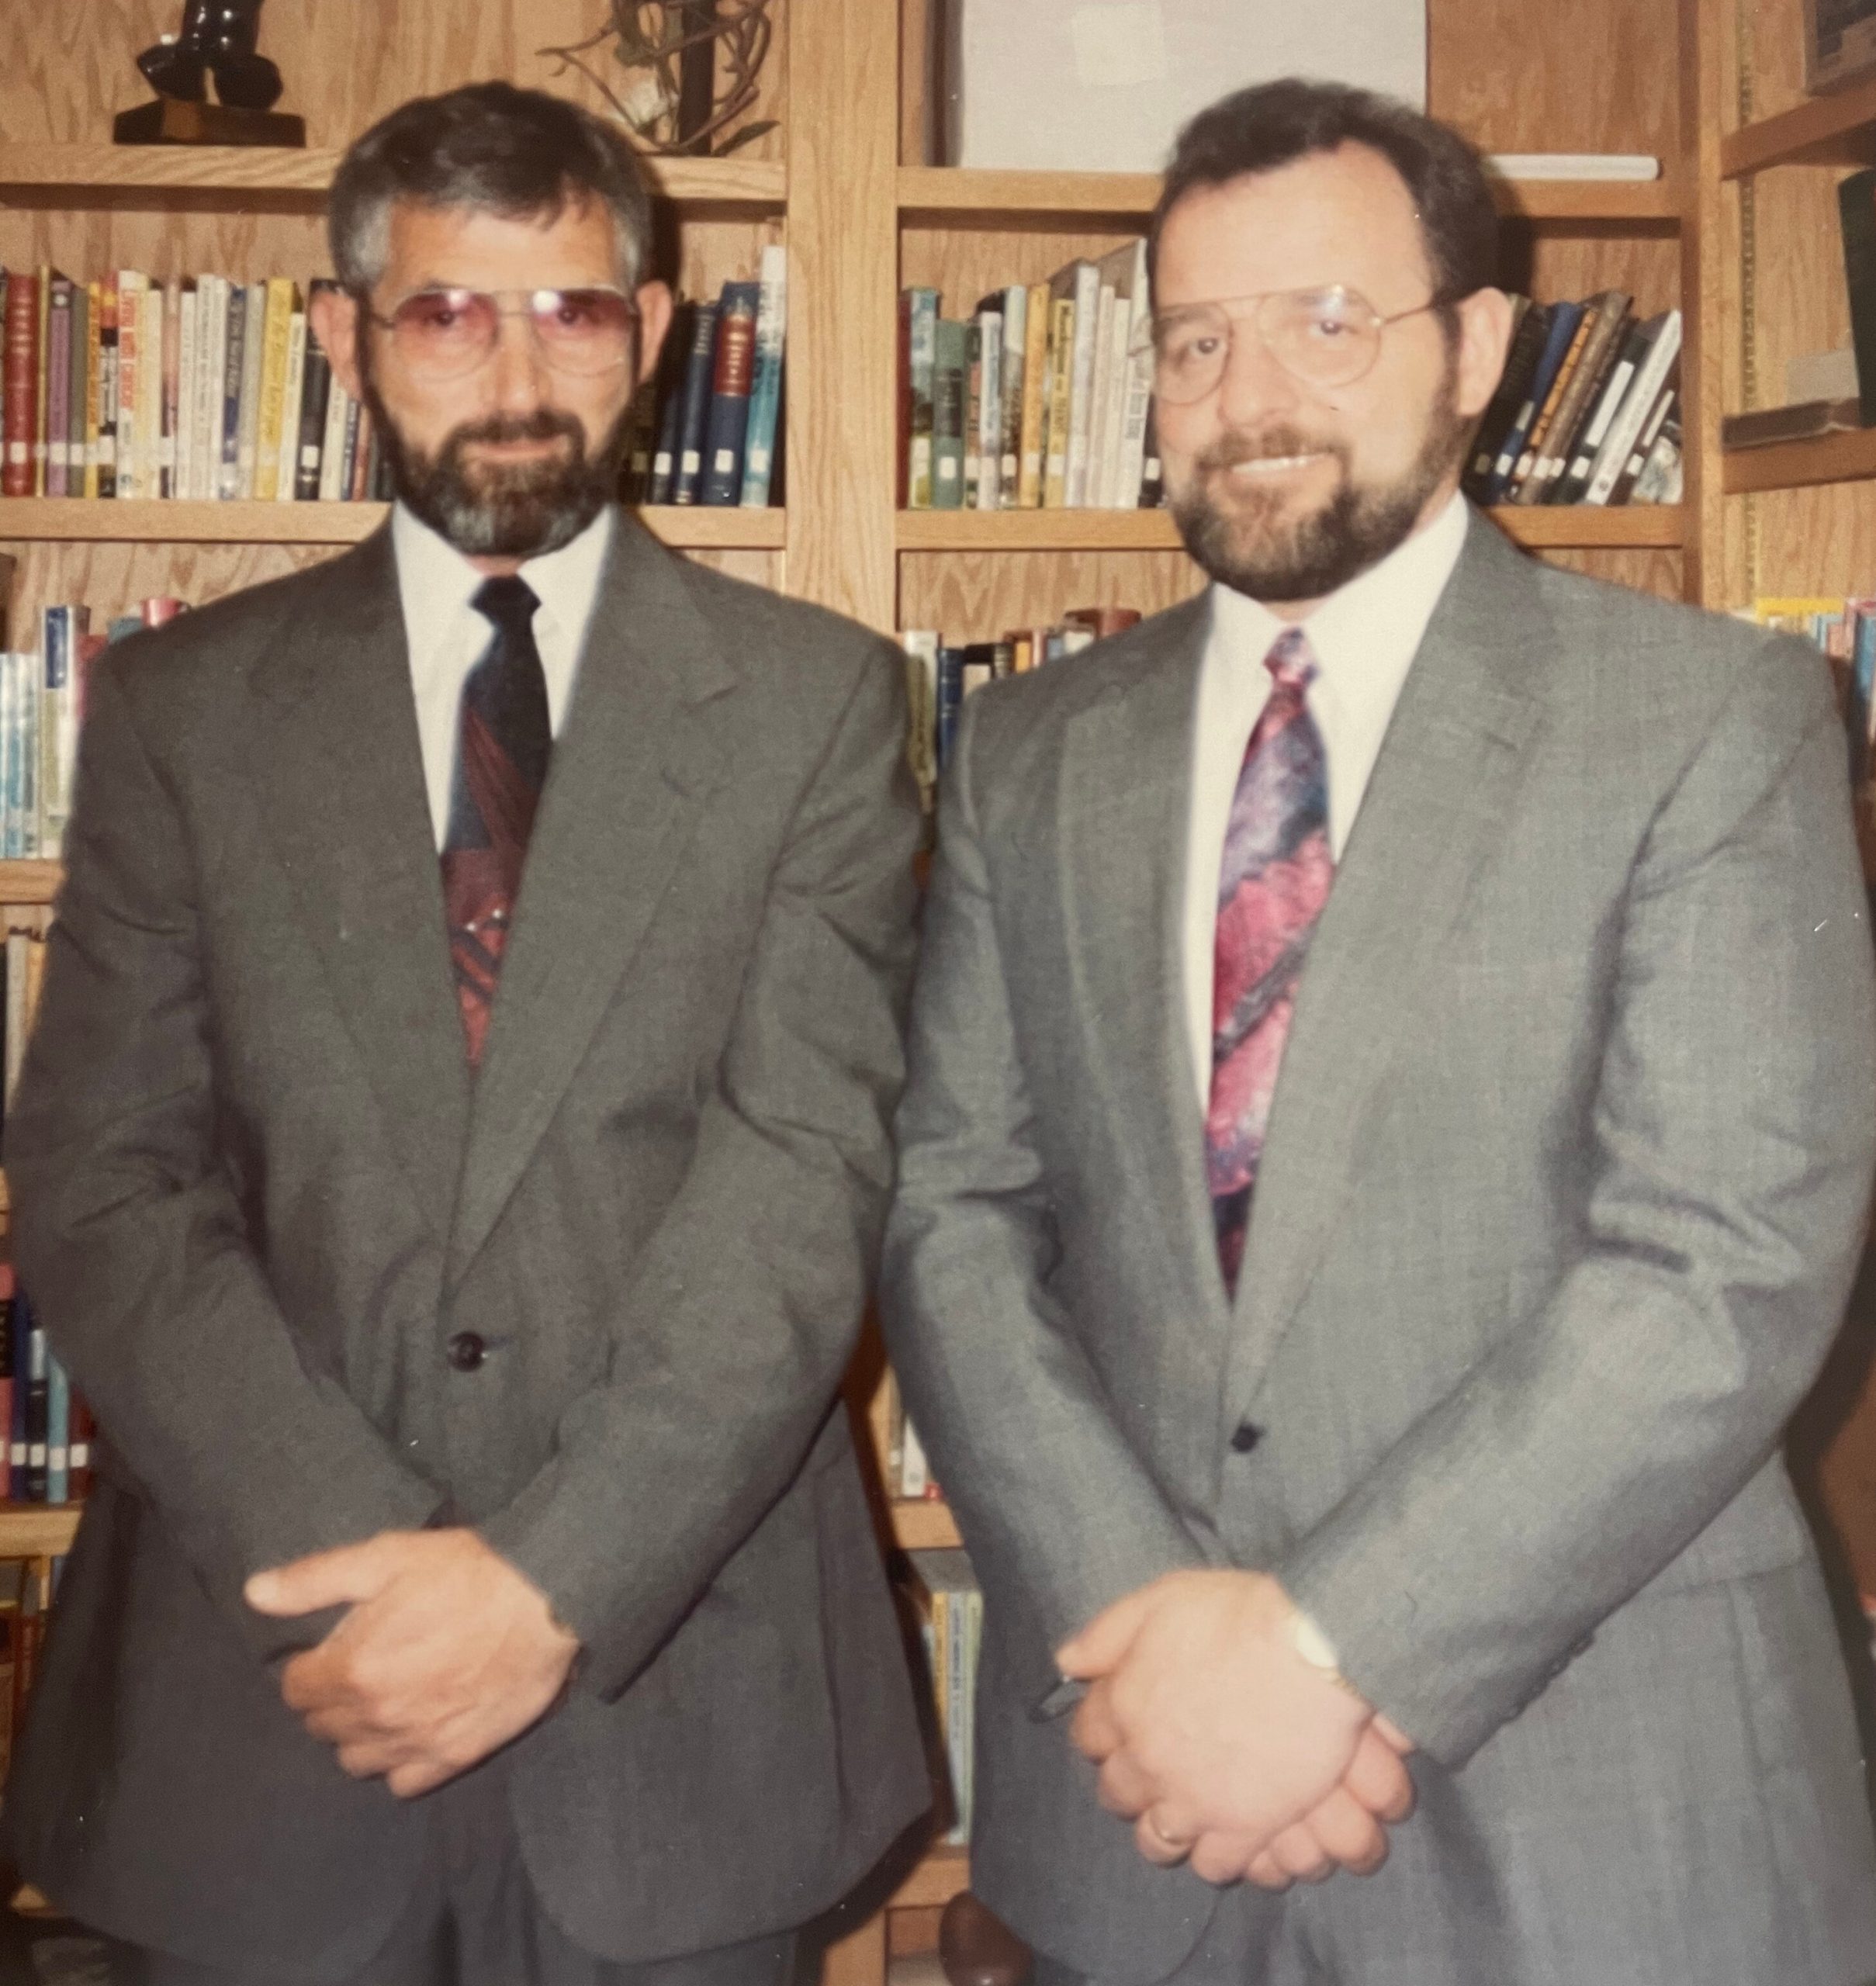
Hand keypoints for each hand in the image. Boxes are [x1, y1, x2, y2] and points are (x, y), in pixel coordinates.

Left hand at [245, 1528, 580, 1797]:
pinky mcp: (456, 1756)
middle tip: (361, 1666)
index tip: (330, 1649)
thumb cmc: (467, 1571)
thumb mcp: (387, 1557)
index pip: (295, 1691)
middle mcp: (377, 1716)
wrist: (548, 1598)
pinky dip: (399, 1760)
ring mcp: (417, 1742)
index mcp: (353, 1668)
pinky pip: (403, 1783)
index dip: (307, 1667)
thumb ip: (315, 1580)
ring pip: (356, 1760)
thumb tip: (254, 1594)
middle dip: (331, 1698)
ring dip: (359, 1733)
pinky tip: (414, 1727)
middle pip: (322, 1727)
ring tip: (384, 1699)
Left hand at [1057, 1570, 1404, 1875]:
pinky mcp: (1243, 1829)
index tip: (1115, 1731)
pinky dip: (1216, 1856)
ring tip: (1185, 1814)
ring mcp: (1193, 1800)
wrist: (1309, 1651)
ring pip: (1158, 1840)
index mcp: (1124, 1704)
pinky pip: (1213, 1866)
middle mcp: (1148, 1759)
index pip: (1089, 1736)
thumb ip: (1108, 1633)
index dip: (1101, 1734)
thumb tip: (1068, 1661)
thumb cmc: (1239, 1615)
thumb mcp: (1162, 1600)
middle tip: (1153, 1772)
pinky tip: (1228, 1836)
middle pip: (1118, 1792)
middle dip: (1129, 1783)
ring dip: (1165, 1829)